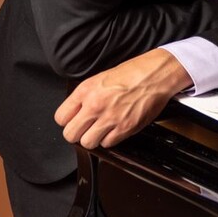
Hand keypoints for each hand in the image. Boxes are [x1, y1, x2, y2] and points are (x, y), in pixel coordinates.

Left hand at [54, 49, 192, 149]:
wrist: (156, 75)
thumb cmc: (133, 73)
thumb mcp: (101, 78)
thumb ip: (86, 96)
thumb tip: (77, 111)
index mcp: (86, 91)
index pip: (61, 117)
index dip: (68, 120)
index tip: (75, 119)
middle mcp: (95, 105)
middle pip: (70, 134)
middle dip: (77, 133)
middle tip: (86, 128)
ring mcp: (110, 118)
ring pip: (87, 143)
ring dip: (93, 138)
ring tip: (102, 130)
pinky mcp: (126, 127)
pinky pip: (108, 144)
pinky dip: (110, 139)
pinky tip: (116, 129)